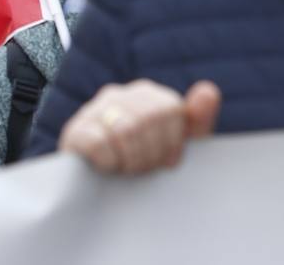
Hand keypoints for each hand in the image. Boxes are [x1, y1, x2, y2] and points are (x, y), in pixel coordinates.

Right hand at [58, 78, 220, 174]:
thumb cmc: (143, 166)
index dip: (172, 142)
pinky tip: (106, 168)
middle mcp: (119, 95)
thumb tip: (209, 91)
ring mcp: (93, 111)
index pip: (170, 109)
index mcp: (147, 96)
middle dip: (152, 153)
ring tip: (127, 169)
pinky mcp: (75, 132)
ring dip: (131, 160)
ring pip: (126, 129)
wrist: (98, 192)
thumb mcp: (177, 146)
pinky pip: (99, 143)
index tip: (165, 161)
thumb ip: (197, 121)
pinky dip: (109, 162)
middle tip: (143, 168)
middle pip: (149, 119)